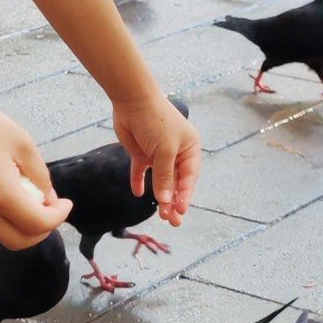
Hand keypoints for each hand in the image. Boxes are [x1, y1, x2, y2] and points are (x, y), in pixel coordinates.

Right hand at [0, 87, 70, 247]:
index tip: (66, 202)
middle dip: (41, 231)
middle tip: (51, 210)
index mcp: (2, 196)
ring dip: (23, 223)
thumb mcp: (22, 143)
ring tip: (31, 195)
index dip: (58, 217)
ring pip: (3, 232)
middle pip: (19, 242)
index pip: (38, 224)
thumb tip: (46, 197)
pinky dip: (6, 215)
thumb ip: (39, 174)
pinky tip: (10, 189)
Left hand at [112, 87, 199, 227]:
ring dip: (160, 196)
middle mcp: (176, 153)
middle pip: (177, 183)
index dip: (185, 196)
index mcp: (190, 150)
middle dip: (174, 202)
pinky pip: (142, 172)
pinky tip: (138, 193)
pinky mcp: (142, 153)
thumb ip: (164, 176)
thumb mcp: (165, 150)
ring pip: (161, 181)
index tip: (179, 211)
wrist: (133, 100)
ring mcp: (158, 154)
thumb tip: (166, 201)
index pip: (189, 178)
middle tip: (172, 222)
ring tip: (160, 215)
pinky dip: (140, 182)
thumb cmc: (156, 121)